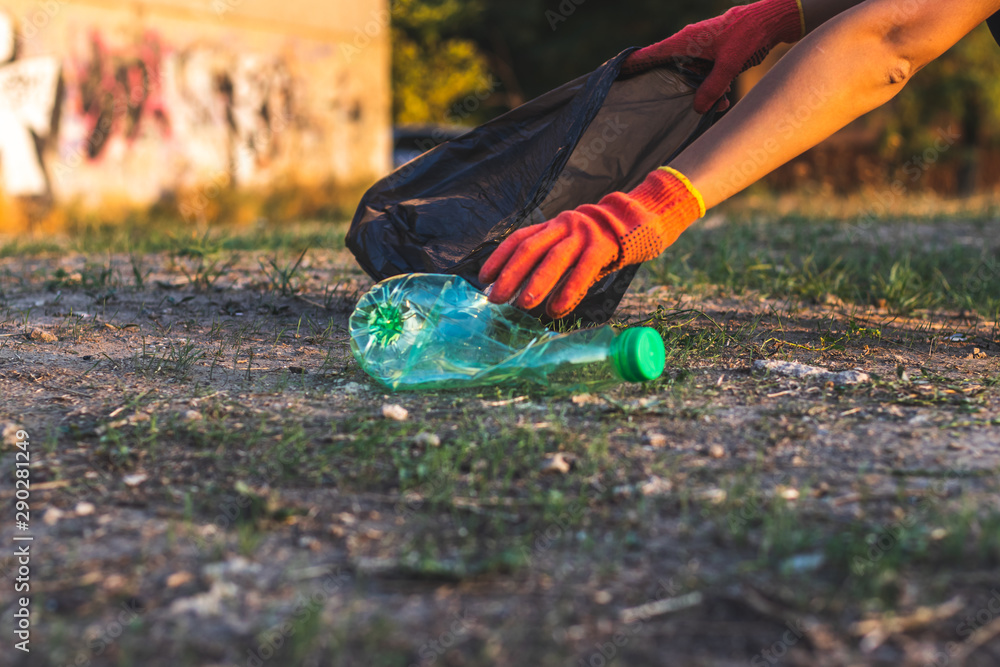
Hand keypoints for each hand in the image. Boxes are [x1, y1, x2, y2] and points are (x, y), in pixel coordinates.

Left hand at [479, 168, 704, 318]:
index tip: (484, 278)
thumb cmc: (601, 241)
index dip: (499, 257)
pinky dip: (568, 291)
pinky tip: (557, 309)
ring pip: (554, 259)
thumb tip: (522, 288)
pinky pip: (583, 270)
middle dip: (510, 274)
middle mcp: (564, 225)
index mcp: (553, 225)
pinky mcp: (604, 246)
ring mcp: (585, 234)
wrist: (642, 219)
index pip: (519, 238)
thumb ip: (552, 257)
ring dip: (536, 283)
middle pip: (530, 248)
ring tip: (522, 305)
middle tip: (496, 298)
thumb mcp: (572, 242)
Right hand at [619, 0, 803, 113]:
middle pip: (668, 69)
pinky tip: (724, 101)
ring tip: (710, 106)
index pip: (651, 54)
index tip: (616, 74)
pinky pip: (706, 76)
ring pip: (690, 76)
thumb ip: (711, 88)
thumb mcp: (728, 65)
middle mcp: (689, 45)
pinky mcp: (715, 56)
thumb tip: (698, 109)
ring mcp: (702, 51)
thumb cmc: (747, 35)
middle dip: (665, 87)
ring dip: (698, 92)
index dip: (633, 64)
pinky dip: (713, 89)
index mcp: (684, 41)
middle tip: (649, 102)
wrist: (772, 20)